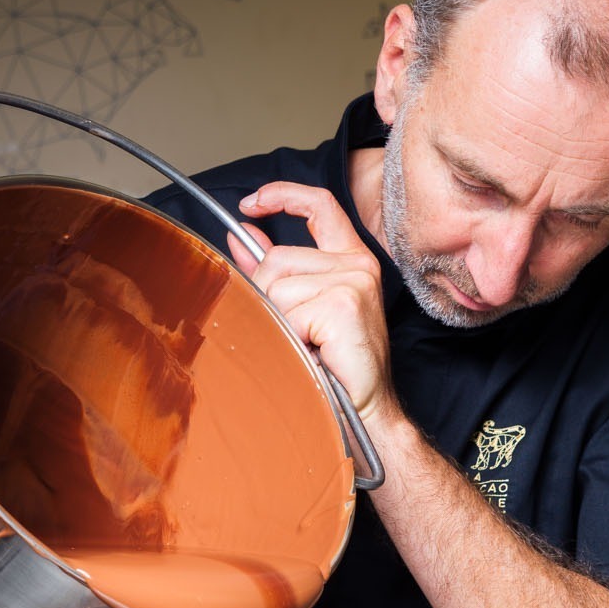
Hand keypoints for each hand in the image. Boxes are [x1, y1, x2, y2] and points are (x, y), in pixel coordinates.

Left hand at [234, 181, 397, 428]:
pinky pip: (286, 312)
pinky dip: (289, 338)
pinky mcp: (343, 303)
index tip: (250, 203)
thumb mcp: (304, 309)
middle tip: (297, 333)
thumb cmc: (338, 366)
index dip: (282, 195)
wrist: (365, 412)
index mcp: (352, 260)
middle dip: (270, 298)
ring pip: (276, 287)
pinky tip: (312, 352)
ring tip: (307, 344)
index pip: (319, 206)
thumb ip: (274, 270)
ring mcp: (353, 281)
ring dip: (280, 323)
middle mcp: (357, 264)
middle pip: (276, 260)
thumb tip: (242, 236)